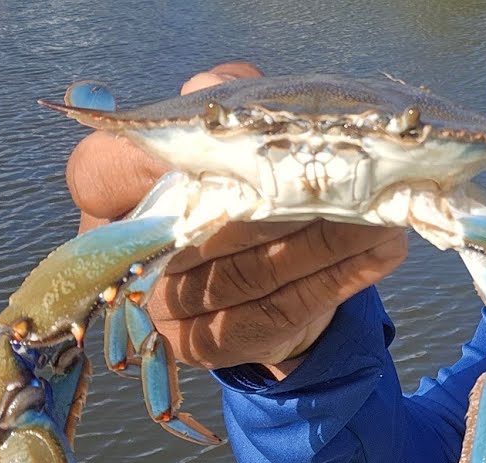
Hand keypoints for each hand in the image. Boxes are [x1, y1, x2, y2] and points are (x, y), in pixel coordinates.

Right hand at [64, 62, 408, 377]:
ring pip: (253, 272)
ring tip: (383, 214)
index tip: (241, 143)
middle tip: (352, 180)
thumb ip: (224, 101)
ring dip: (328, 241)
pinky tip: (383, 252)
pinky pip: (283, 310)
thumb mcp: (228, 137)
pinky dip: (340, 279)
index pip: (102, 172)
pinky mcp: (211, 346)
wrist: (251, 289)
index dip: (165, 156)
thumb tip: (216, 92)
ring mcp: (167, 311)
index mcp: (111, 200)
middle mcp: (129, 259)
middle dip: (287, 201)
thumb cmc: (236, 196)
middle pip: (208, 227)